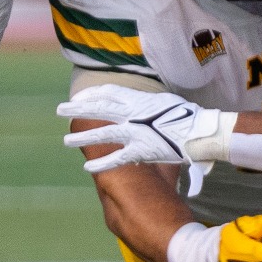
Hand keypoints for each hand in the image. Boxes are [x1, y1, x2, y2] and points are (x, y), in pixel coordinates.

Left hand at [59, 85, 235, 181]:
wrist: (201, 131)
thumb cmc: (188, 116)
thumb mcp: (166, 102)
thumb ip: (149, 105)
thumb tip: (144, 107)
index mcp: (138, 99)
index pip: (109, 93)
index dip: (92, 95)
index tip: (79, 97)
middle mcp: (132, 113)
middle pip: (99, 109)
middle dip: (77, 109)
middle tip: (60, 109)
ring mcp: (135, 132)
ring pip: (102, 135)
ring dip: (83, 138)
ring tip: (66, 141)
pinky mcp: (141, 150)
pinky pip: (117, 158)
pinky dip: (102, 164)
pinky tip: (87, 168)